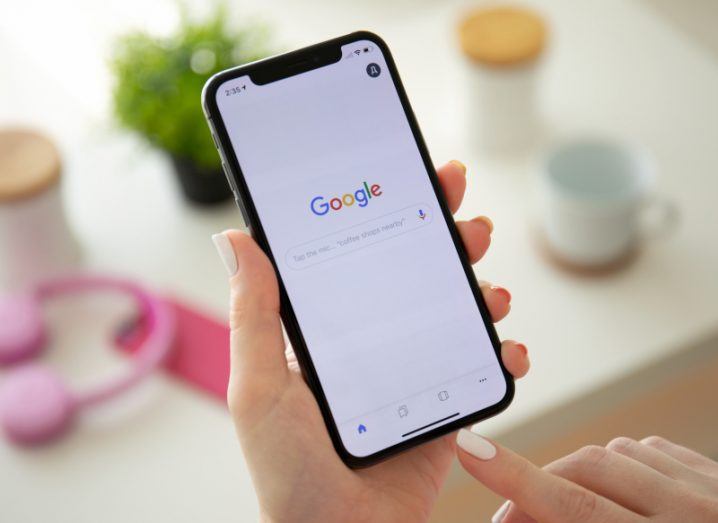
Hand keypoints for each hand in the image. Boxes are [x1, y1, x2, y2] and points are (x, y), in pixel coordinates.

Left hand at [212, 160, 528, 522]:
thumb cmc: (287, 473)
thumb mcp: (258, 388)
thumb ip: (254, 316)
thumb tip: (236, 241)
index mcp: (329, 332)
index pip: (360, 257)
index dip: (388, 215)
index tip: (412, 178)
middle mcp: (372, 344)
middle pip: (415, 275)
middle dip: (446, 240)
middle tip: (466, 219)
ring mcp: (412, 373)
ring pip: (455, 313)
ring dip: (480, 289)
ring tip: (490, 287)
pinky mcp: (444, 406)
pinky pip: (481, 368)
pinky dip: (504, 354)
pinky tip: (508, 347)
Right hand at [456, 428, 717, 521]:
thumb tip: (532, 519)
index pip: (573, 505)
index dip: (515, 478)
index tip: (470, 451)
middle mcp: (699, 512)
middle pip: (588, 467)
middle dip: (536, 483)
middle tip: (510, 518)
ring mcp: (716, 488)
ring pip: (618, 451)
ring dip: (578, 475)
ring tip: (563, 509)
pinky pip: (654, 450)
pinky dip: (622, 465)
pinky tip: (615, 492)